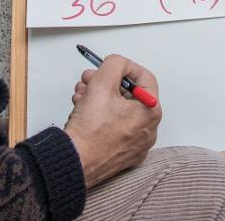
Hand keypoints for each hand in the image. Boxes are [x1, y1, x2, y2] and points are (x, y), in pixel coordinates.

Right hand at [64, 55, 160, 186]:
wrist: (74, 161)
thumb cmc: (90, 129)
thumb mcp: (103, 83)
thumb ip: (115, 64)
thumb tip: (118, 63)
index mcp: (151, 112)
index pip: (144, 78)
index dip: (124, 67)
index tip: (110, 67)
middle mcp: (148, 130)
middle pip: (128, 94)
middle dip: (106, 82)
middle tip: (89, 79)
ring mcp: (135, 144)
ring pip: (118, 109)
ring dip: (98, 97)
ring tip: (80, 96)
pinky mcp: (121, 154)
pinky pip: (114, 127)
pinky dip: (99, 116)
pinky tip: (82, 112)